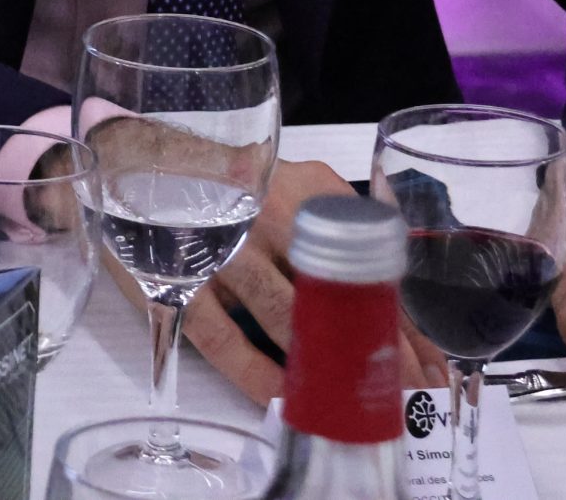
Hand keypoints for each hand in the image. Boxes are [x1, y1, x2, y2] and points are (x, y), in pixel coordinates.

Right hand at [194, 160, 448, 402]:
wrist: (139, 159)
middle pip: (335, 294)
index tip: (427, 368)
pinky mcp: (177, 275)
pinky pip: (222, 335)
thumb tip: (400, 323)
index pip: (370, 265)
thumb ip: (337, 239)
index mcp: (309, 189)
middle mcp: (270, 211)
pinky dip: (254, 372)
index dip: (401, 323)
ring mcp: (222, 243)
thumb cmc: (230, 186)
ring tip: (350, 406)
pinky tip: (281, 397)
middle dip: (373, 353)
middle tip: (403, 399)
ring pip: (283, 317)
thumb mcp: (292, 193)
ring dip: (322, 366)